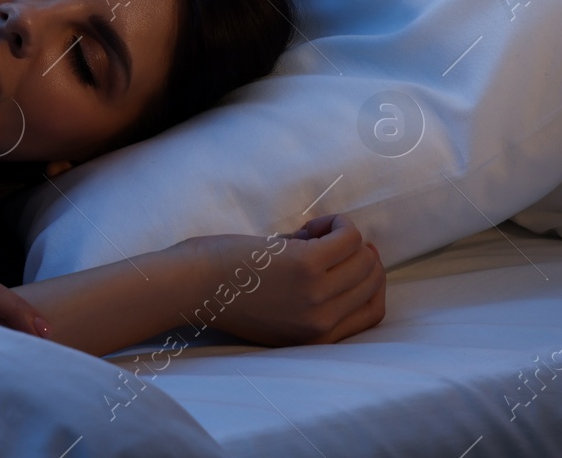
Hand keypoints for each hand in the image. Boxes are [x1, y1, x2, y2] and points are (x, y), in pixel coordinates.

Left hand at [182, 213, 385, 346]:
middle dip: (355, 253)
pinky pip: (348, 237)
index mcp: (318, 338)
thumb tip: (342, 245)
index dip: (369, 280)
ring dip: (344, 236)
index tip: (351, 257)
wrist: (188, 286)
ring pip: (365, 257)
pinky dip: (337, 223)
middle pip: (373, 280)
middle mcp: (323, 322)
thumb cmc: (224, 289)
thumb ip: (311, 295)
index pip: (374, 312)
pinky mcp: (306, 266)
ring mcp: (317, 296)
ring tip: (308, 233)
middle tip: (321, 241)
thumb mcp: (277, 312)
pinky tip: (309, 225)